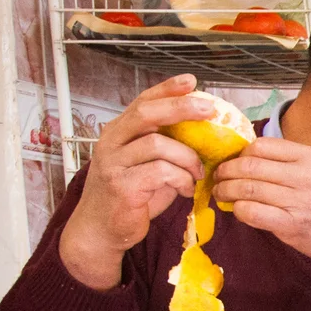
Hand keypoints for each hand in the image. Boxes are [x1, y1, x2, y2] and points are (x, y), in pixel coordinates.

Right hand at [58, 74, 214, 289]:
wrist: (101, 230)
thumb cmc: (130, 196)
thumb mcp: (147, 166)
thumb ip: (165, 148)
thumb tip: (203, 136)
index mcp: (118, 133)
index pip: (142, 101)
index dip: (166, 88)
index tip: (191, 81)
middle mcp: (111, 142)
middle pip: (147, 113)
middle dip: (180, 107)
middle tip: (209, 110)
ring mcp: (114, 163)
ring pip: (159, 145)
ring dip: (187, 158)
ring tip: (197, 173)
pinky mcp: (122, 186)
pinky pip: (161, 172)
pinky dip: (181, 179)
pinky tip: (186, 189)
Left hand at [210, 136, 310, 300]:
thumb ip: (292, 160)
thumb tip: (249, 154)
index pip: (261, 146)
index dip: (240, 154)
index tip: (234, 163)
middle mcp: (306, 176)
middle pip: (249, 165)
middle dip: (226, 171)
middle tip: (218, 178)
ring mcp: (299, 201)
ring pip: (246, 188)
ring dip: (226, 191)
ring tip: (221, 194)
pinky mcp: (292, 225)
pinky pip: (252, 212)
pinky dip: (238, 210)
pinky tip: (238, 211)